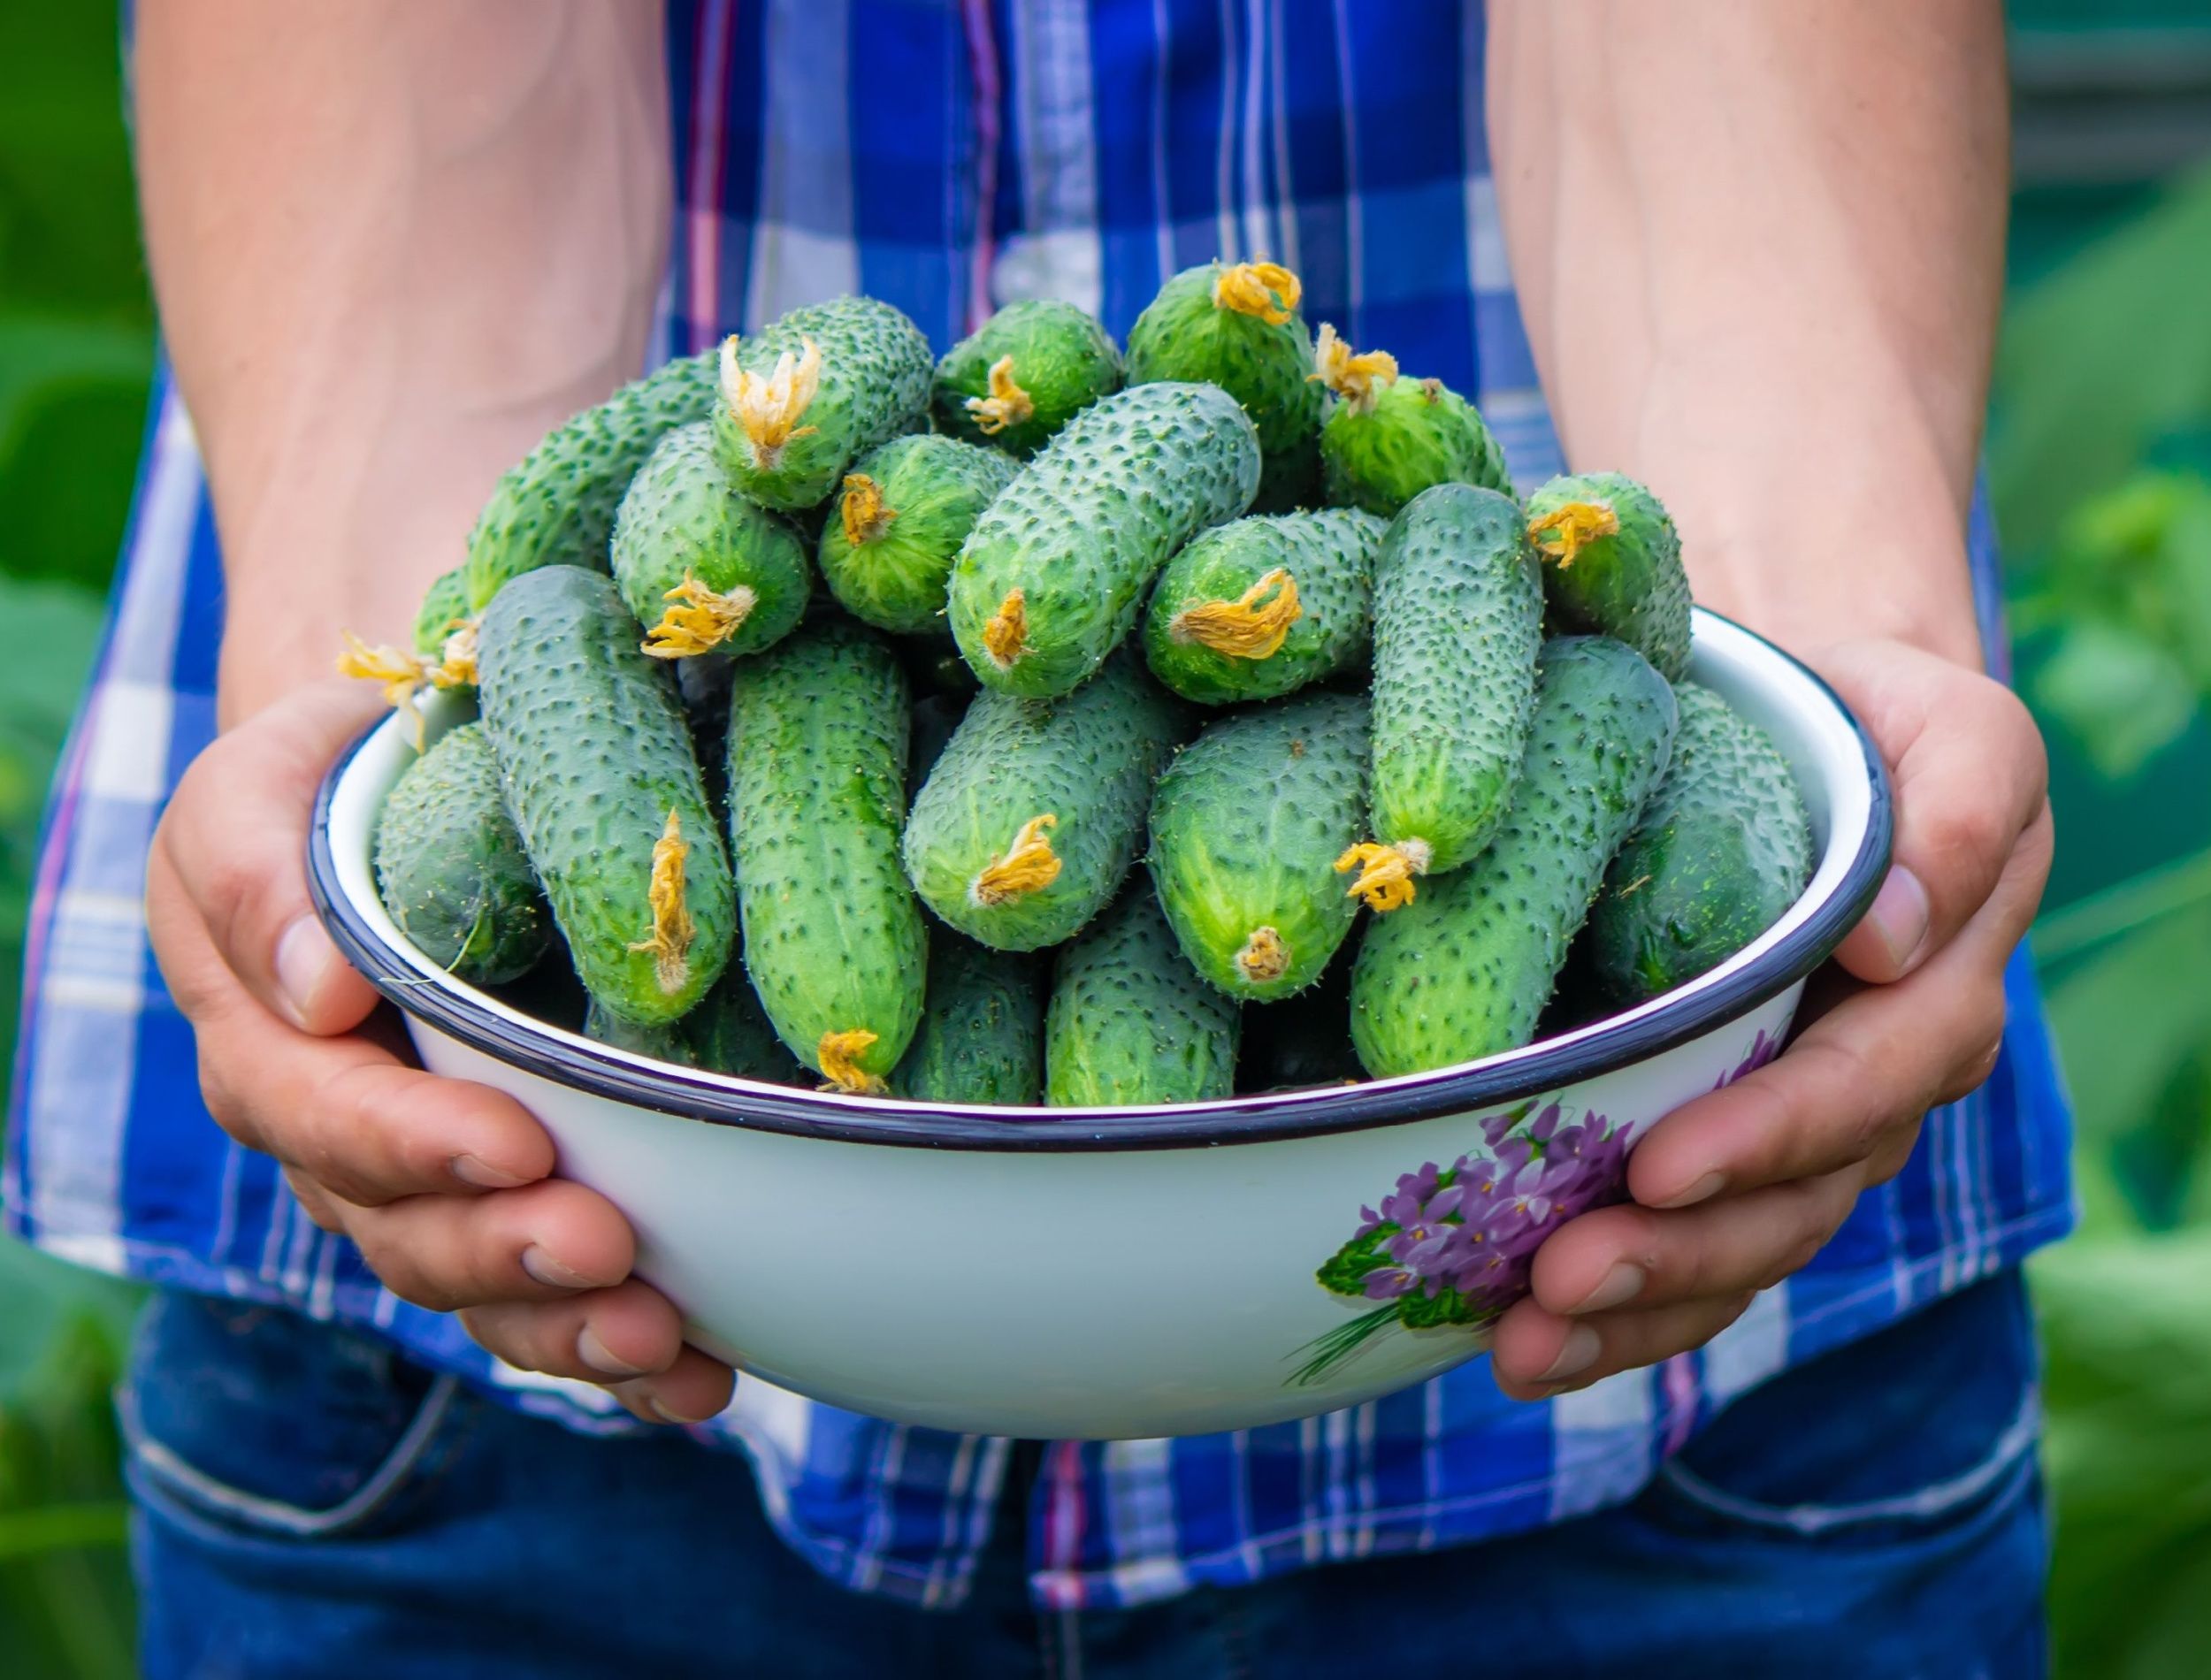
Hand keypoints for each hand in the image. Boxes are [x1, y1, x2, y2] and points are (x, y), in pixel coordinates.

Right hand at [146, 681, 734, 1424]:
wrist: (407, 788)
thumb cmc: (328, 784)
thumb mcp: (256, 794)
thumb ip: (256, 884)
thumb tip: (319, 996)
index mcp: (271, 1051)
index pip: (326, 1124)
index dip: (415, 1148)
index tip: (516, 1143)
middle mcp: (346, 1142)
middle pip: (410, 1234)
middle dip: (510, 1255)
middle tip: (610, 1247)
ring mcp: (435, 1187)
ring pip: (484, 1292)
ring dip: (571, 1329)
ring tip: (668, 1338)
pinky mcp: (518, 1202)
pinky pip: (552, 1303)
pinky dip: (623, 1352)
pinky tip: (701, 1377)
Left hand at [1487, 638, 2052, 1399]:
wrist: (1809, 739)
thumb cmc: (1876, 727)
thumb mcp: (1952, 732)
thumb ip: (1960, 815)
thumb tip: (1896, 935)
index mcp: (1932, 996)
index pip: (1859, 1090)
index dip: (1767, 1138)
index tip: (1660, 1164)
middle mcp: (1870, 1085)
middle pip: (1791, 1205)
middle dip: (1676, 1253)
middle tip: (1556, 1276)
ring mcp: (1794, 1133)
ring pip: (1734, 1254)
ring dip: (1629, 1311)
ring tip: (1517, 1341)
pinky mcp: (1721, 1149)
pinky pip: (1685, 1256)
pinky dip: (1609, 1318)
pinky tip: (1513, 1348)